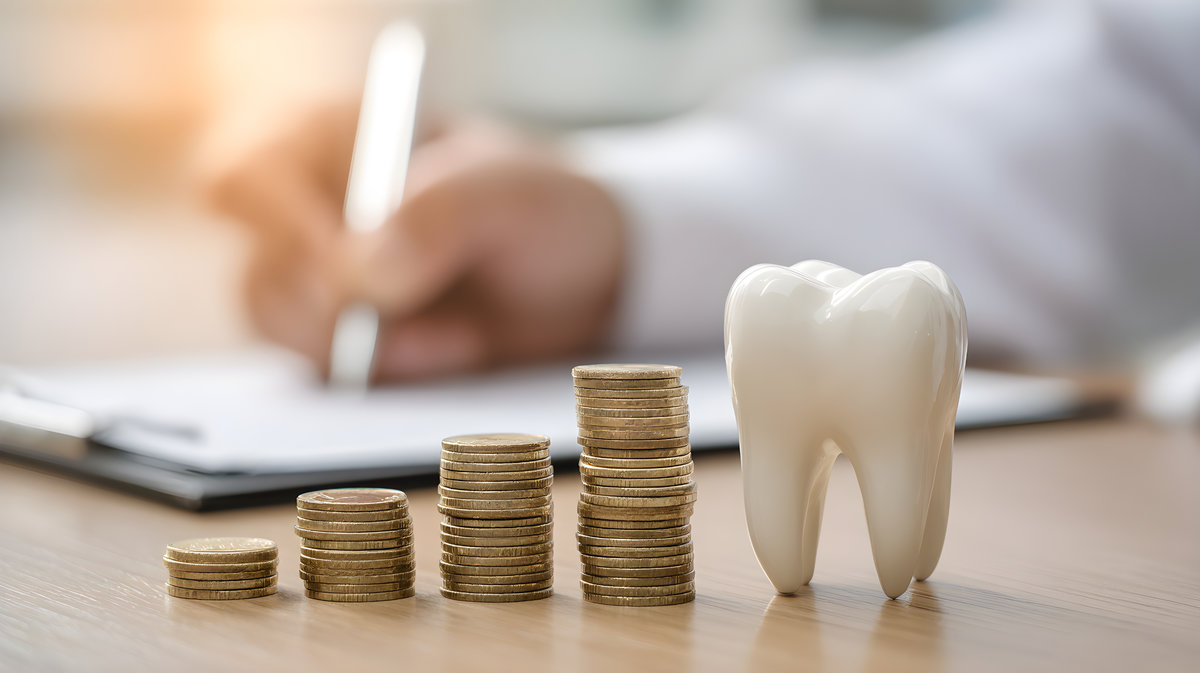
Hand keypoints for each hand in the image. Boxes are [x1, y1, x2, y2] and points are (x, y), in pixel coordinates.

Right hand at [201, 105, 626, 380]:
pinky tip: (446, 352)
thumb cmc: (541, 210)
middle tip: (413, 319)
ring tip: (456, 333)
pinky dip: (384, 375)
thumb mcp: (511, 196)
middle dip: (339, 316)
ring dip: (369, 350)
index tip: (357, 282)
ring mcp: (314, 280)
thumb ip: (436, 217)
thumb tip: (357, 280)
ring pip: (284, 334)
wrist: (583, 279)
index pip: (244, 180)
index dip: (286, 237)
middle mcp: (302, 208)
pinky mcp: (335, 340)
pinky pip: (323, 374)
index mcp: (327, 137)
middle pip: (258, 277)